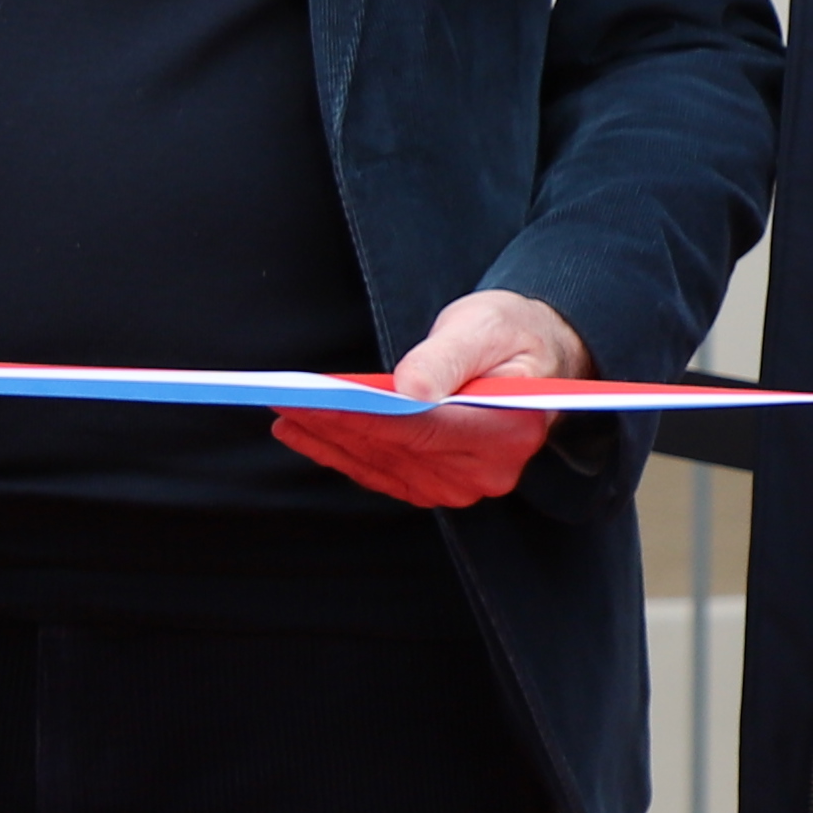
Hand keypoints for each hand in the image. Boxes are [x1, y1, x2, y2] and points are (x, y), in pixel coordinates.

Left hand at [274, 291, 592, 509]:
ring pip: (381, 464)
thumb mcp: (482, 327)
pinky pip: (382, 472)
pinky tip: (305, 432)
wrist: (529, 358)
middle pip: (395, 449)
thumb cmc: (510, 335)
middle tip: (283, 399)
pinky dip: (340, 452)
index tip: (313, 399)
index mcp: (510, 429)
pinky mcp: (440, 485)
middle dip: (334, 424)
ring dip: (328, 440)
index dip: (362, 415)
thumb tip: (410, 390)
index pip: (422, 429)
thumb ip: (445, 358)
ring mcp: (464, 484)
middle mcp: (489, 470)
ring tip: (285, 412)